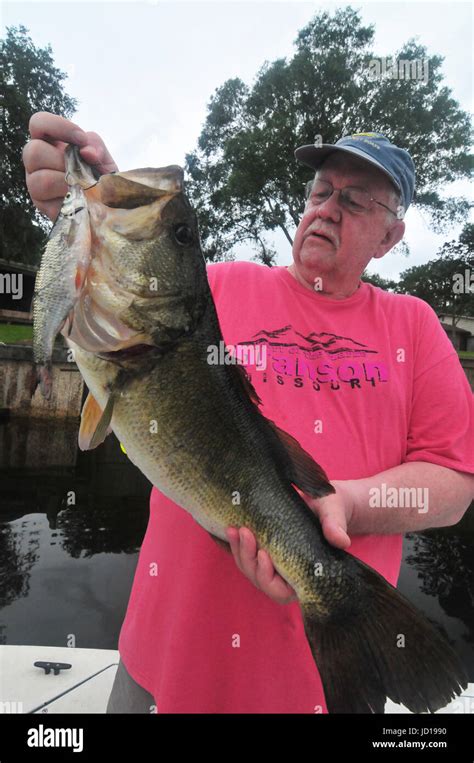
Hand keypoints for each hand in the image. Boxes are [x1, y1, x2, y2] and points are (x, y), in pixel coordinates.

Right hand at [23, 111, 117, 220]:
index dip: (57, 126)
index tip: (81, 139)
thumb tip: (86, 152)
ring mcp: (36, 184)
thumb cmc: (100, 175)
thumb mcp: (102, 156)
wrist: (108, 204)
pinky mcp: (43, 205)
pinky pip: (49, 201)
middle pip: (33, 151)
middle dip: (62, 160)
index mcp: (48, 143)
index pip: (38, 123)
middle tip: (80, 170)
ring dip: (66, 181)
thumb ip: (96, 145)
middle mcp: (37, 162)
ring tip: (82, 185)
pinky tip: (80, 199)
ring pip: (40, 179)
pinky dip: (68, 198)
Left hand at [225, 479, 354, 604]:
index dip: (269, 578)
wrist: (321, 501)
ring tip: (234, 529)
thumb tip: (341, 540)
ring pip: (249, 569)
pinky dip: (236, 545)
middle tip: (245, 533)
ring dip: (239, 551)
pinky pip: (246, 555)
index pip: (282, 592)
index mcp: (306, 576)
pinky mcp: (264, 550)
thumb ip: (336, 526)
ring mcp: (273, 564)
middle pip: (260, 581)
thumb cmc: (331, 510)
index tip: (264, 554)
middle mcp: (287, 575)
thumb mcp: (334, 513)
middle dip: (249, 560)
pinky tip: (229, 530)